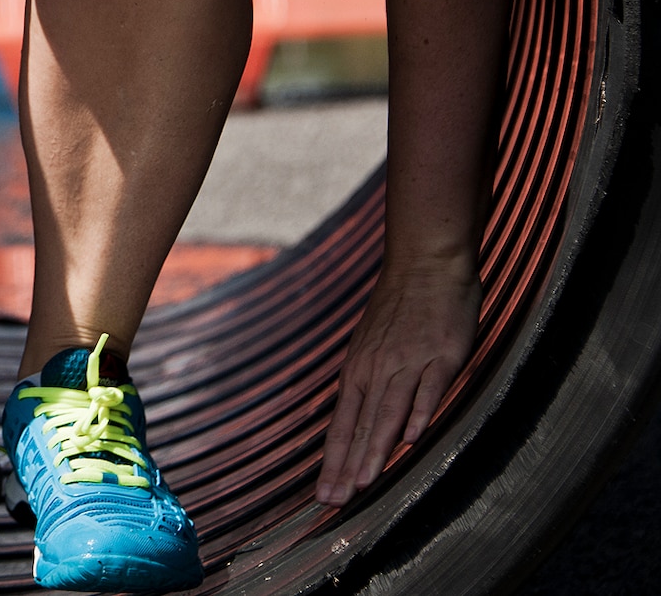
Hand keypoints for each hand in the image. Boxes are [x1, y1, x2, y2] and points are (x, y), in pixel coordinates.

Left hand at [317, 255, 479, 505]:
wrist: (426, 262)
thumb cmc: (403, 308)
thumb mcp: (376, 346)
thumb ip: (372, 383)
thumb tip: (366, 420)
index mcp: (360, 370)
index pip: (342, 424)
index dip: (334, 461)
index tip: (324, 495)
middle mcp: (377, 369)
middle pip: (359, 426)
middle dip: (346, 467)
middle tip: (334, 503)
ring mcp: (409, 362)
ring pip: (387, 413)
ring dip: (374, 449)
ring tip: (364, 483)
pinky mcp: (442, 355)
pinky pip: (428, 388)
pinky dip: (418, 412)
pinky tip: (411, 439)